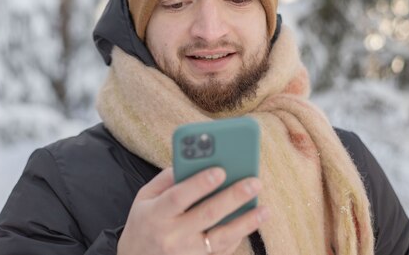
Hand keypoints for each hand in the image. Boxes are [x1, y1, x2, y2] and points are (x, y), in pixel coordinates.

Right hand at [117, 167, 268, 254]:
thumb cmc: (143, 223)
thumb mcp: (144, 198)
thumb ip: (166, 179)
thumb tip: (195, 161)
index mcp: (155, 215)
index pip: (179, 197)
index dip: (199, 184)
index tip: (220, 170)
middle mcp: (171, 236)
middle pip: (207, 214)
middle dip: (233, 197)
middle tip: (254, 182)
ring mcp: (186, 254)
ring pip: (221, 237)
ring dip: (246, 222)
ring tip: (264, 209)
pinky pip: (223, 251)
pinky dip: (239, 236)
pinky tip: (252, 222)